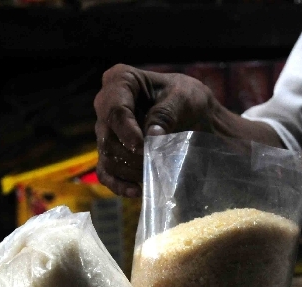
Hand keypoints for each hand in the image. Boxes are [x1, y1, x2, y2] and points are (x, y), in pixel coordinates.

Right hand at [93, 64, 217, 195]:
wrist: (195, 116)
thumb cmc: (189, 99)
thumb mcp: (185, 98)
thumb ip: (167, 113)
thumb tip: (152, 135)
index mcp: (121, 80)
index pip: (114, 109)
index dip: (126, 131)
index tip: (142, 147)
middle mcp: (107, 105)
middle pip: (108, 137)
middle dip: (132, 155)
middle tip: (156, 162)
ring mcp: (106, 131)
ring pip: (107, 157)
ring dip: (131, 171)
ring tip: (154, 173)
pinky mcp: (111, 153)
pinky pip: (106, 173)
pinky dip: (120, 185)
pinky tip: (137, 191)